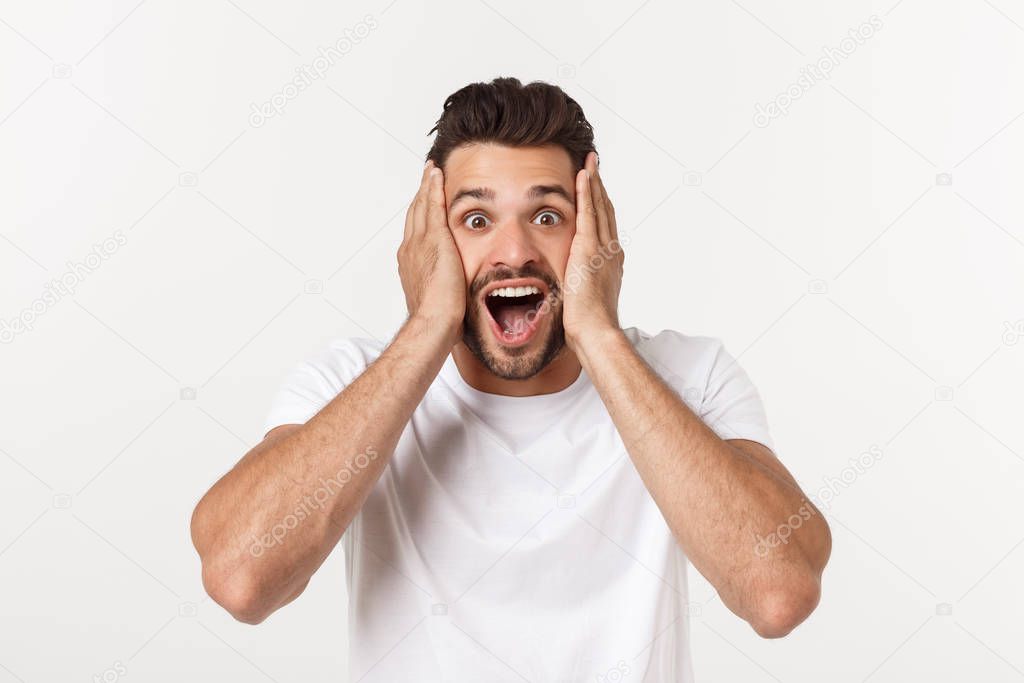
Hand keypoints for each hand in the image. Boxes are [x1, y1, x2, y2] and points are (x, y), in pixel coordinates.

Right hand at [397, 160, 465, 344]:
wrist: (433, 321)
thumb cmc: (436, 320)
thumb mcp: (435, 300)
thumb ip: (440, 289)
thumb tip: (450, 295)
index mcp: (409, 263)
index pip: (414, 232)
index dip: (418, 215)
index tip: (422, 204)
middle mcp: (409, 248)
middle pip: (414, 214)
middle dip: (420, 195)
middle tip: (425, 178)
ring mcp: (420, 242)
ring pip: (422, 206)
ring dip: (426, 186)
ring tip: (430, 171)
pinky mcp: (435, 238)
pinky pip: (433, 205)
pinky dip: (433, 188)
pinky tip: (436, 174)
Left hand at [563, 151, 623, 350]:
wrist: (596, 331)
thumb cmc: (589, 326)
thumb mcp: (586, 300)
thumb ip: (582, 287)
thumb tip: (572, 288)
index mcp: (610, 263)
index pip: (605, 227)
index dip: (601, 206)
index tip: (597, 190)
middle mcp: (611, 251)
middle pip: (606, 211)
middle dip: (600, 188)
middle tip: (596, 166)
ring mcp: (602, 248)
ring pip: (599, 206)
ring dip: (594, 182)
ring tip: (590, 162)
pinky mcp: (590, 248)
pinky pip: (589, 212)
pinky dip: (587, 191)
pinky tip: (583, 175)